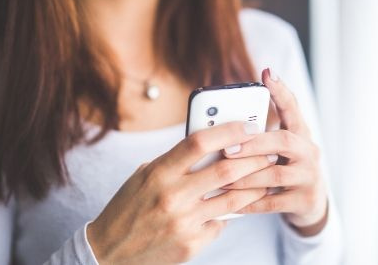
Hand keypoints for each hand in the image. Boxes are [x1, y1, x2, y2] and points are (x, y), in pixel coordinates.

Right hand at [87, 122, 274, 263]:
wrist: (108, 253)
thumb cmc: (128, 209)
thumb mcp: (143, 177)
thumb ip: (174, 162)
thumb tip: (211, 145)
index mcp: (158, 173)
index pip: (199, 142)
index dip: (228, 131)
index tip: (248, 126)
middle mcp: (172, 196)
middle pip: (226, 170)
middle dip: (254, 158)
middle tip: (269, 152)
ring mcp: (183, 222)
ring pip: (233, 199)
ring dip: (254, 186)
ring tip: (265, 177)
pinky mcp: (191, 244)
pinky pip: (221, 223)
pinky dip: (230, 214)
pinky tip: (236, 207)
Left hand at [223, 68, 328, 236]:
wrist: (310, 204)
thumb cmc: (284, 169)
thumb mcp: (278, 150)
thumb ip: (259, 136)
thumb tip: (221, 124)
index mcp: (300, 134)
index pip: (292, 108)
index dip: (281, 91)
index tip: (267, 73)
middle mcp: (309, 152)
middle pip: (284, 141)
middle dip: (254, 144)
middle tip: (227, 148)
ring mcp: (309, 176)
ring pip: (275, 175)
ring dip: (246, 176)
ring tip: (222, 178)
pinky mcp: (305, 200)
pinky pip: (272, 202)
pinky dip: (250, 202)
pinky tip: (232, 203)